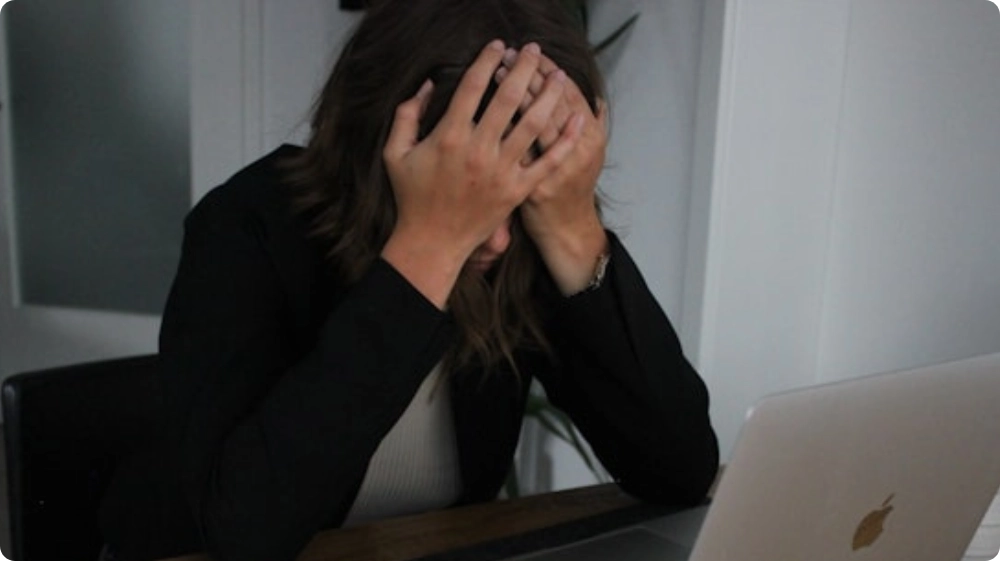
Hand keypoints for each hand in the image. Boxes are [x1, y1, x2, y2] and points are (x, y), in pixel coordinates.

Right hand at [381, 41, 581, 307]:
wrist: (432, 241)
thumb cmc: (412, 197)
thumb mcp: (395, 152)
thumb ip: (407, 114)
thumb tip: (427, 85)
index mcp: (449, 136)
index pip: (472, 86)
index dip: (487, 60)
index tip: (498, 46)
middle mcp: (479, 150)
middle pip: (508, 98)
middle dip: (524, 68)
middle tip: (534, 50)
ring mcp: (501, 171)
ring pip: (533, 124)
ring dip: (549, 95)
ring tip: (559, 76)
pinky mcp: (517, 190)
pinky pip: (547, 161)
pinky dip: (566, 140)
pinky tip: (577, 119)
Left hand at [496, 50, 609, 294]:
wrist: (565, 230)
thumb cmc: (573, 187)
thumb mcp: (591, 154)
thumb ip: (591, 124)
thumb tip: (595, 97)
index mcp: (592, 138)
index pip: (570, 93)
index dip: (549, 70)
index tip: (533, 53)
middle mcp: (577, 152)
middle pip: (549, 102)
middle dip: (527, 75)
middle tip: (508, 56)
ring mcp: (553, 171)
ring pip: (531, 123)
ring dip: (511, 95)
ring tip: (495, 74)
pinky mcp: (528, 188)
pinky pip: (513, 152)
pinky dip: (501, 130)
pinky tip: (485, 111)